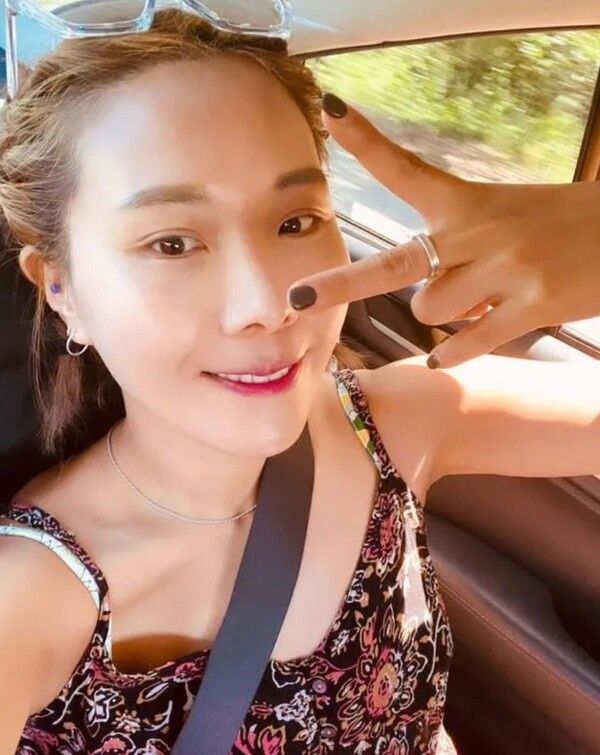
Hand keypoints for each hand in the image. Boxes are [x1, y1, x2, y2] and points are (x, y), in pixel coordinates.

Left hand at [287, 95, 599, 367]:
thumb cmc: (557, 222)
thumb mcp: (504, 214)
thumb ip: (456, 251)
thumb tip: (424, 305)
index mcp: (469, 202)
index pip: (408, 171)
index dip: (368, 142)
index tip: (333, 111)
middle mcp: (479, 235)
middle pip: (395, 268)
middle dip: (341, 285)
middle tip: (295, 299)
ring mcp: (504, 272)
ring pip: (429, 311)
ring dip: (438, 312)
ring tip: (474, 298)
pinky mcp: (531, 308)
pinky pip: (467, 343)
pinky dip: (450, 354)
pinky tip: (443, 357)